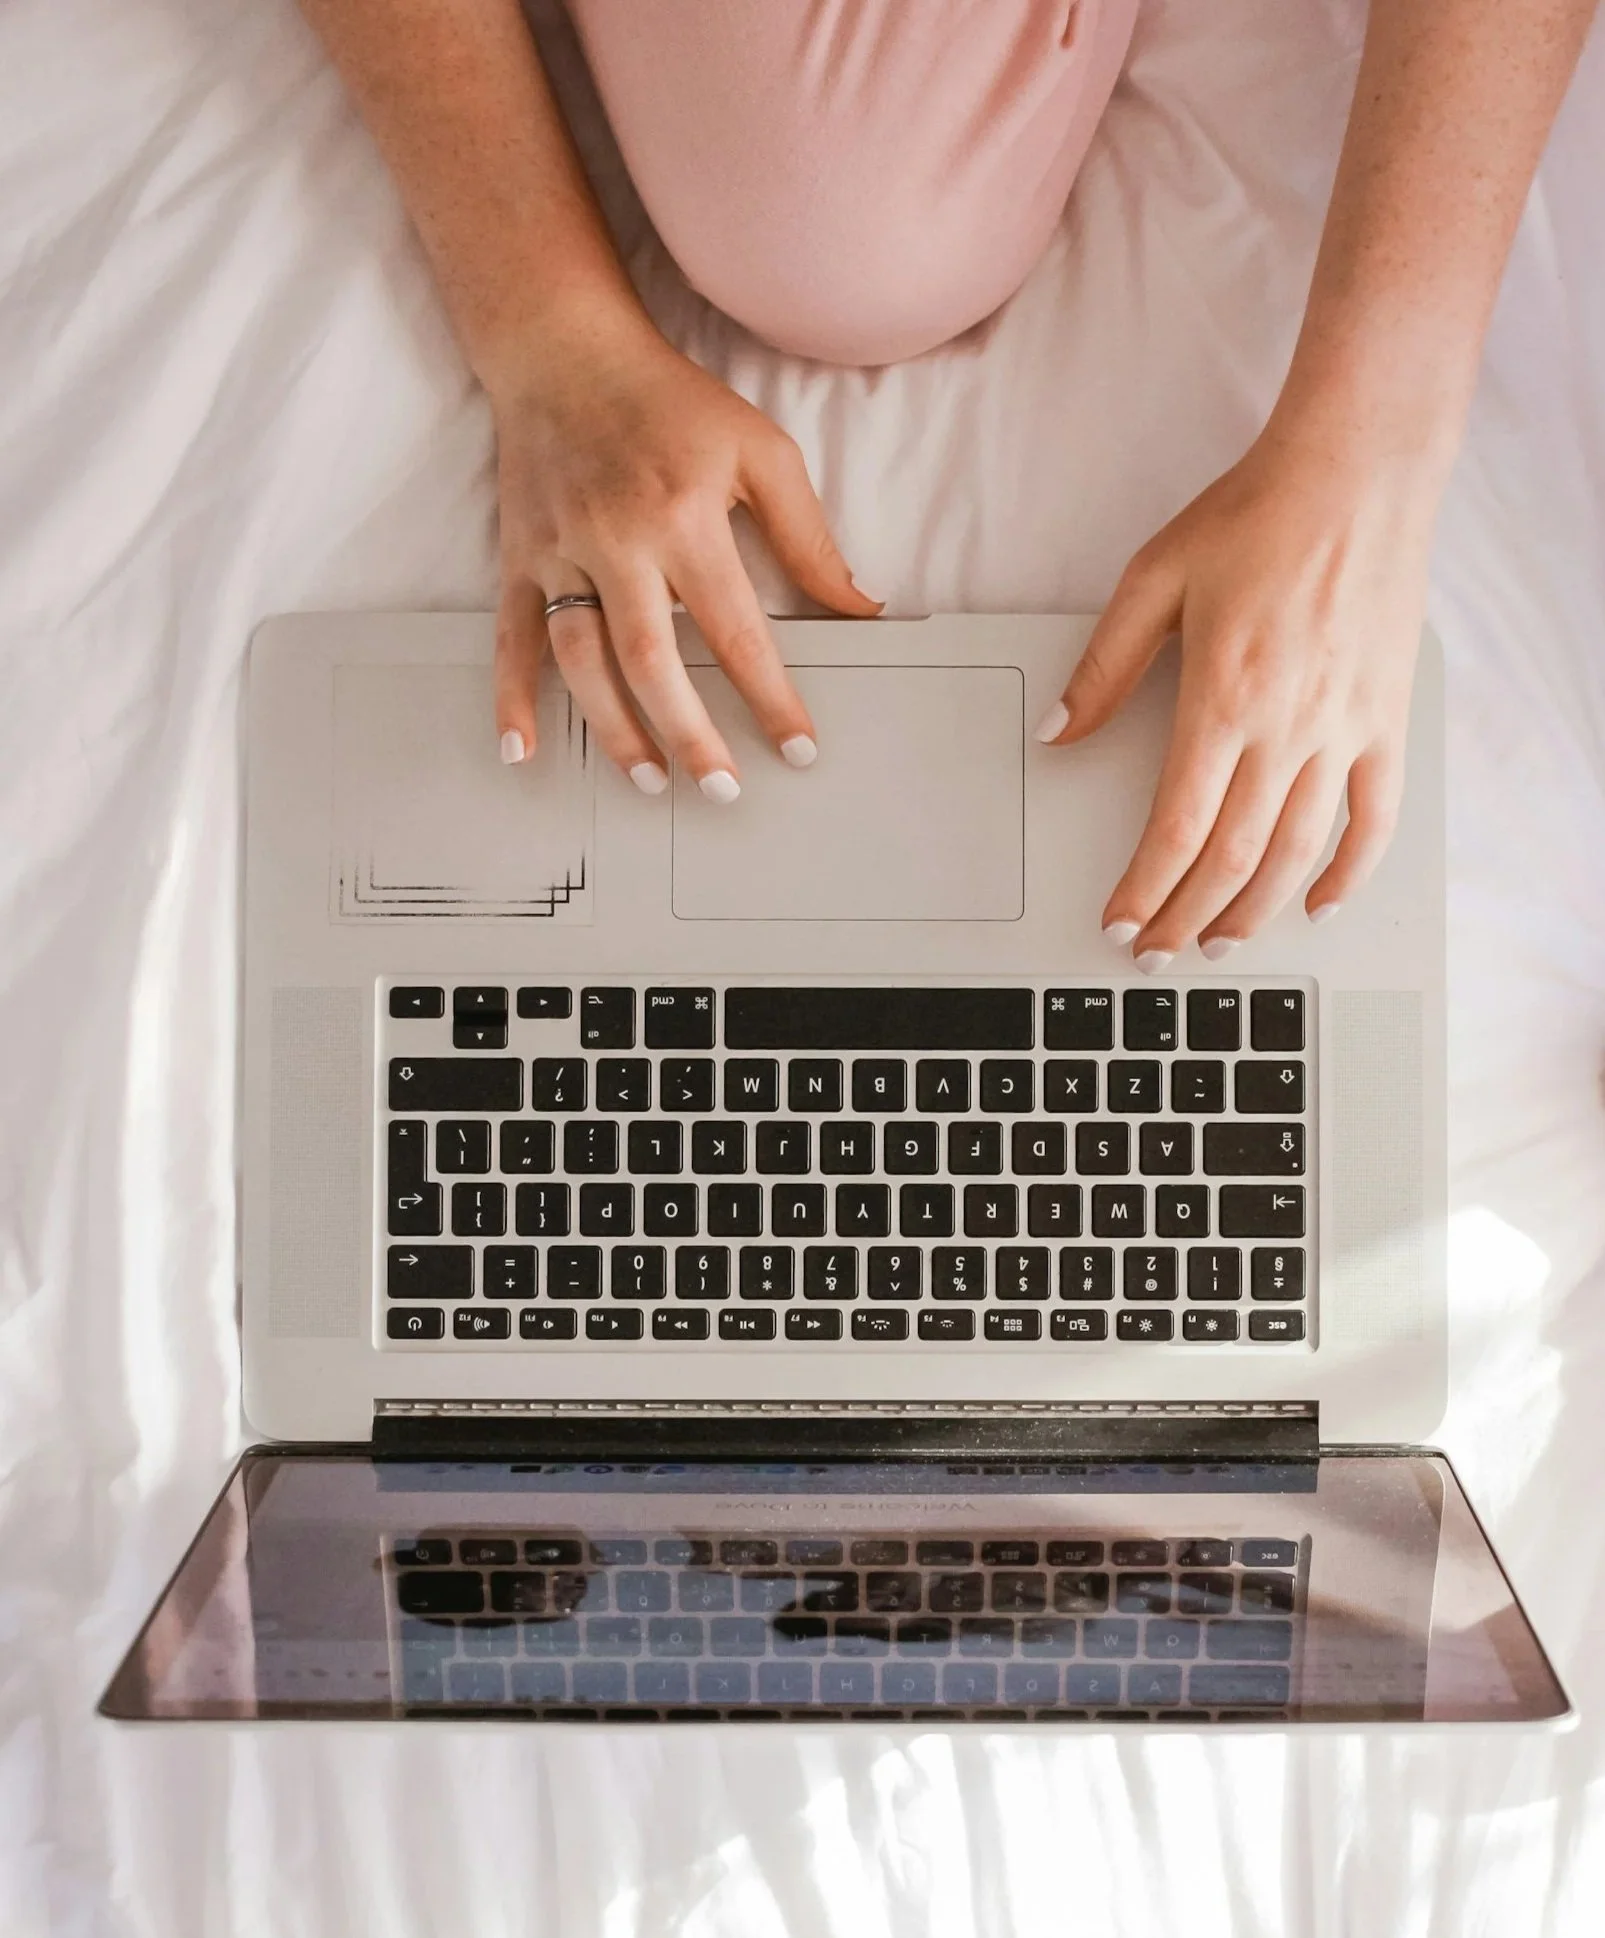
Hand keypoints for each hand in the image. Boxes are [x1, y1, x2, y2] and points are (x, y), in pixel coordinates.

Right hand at [489, 313, 879, 795]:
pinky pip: (510, 637)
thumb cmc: (672, 403)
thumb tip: (859, 610)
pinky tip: (523, 750)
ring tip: (651, 781)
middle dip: (690, 735)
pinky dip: (511, 697)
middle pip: (653, 661)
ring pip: (582, 660)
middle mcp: (616, 541)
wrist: (564, 349)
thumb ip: (809, 538)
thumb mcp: (761, 452)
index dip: (770, 698)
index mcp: (684, 518)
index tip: (798, 749)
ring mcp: (560, 552)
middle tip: (724, 790)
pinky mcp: (519, 556)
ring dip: (614, 729)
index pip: (736, 631)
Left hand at [1036, 435, 1430, 965]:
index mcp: (1222, 699)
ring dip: (1256, 910)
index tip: (1121, 923)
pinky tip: (1320, 904)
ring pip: (1298, 851)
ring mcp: (1344, 729)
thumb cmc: (1255, 516)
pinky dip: (1350, 870)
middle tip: (1157, 952)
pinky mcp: (1386, 721)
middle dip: (1188, 916)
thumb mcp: (1153, 580)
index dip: (1146, 888)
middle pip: (1233, 855)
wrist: (1355, 472)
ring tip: (1220, 944)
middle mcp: (1287, 727)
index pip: (1177, 826)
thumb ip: (1105, 667)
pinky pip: (1373, 816)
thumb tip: (1059, 732)